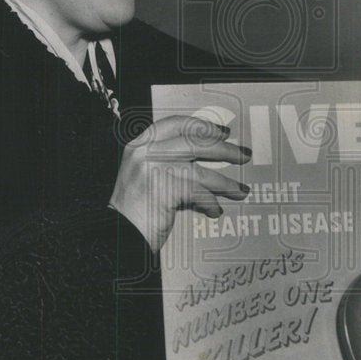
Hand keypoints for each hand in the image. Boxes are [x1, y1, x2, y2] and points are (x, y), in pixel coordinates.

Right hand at [109, 115, 250, 251]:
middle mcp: (144, 153)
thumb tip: (207, 154)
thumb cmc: (134, 210)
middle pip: (194, 142)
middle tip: (243, 155)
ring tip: (240, 190)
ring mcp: (152, 170)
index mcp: (140, 144)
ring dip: (225, 182)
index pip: (175, 123)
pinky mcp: (162, 190)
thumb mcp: (145, 176)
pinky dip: (210, 203)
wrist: (117, 236)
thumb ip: (167, 161)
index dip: (202, 126)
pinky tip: (215, 210)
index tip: (222, 132)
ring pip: (200, 170)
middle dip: (224, 149)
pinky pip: (197, 193)